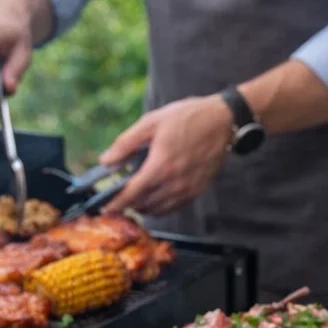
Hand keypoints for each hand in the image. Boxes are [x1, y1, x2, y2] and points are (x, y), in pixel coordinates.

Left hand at [102, 95, 233, 216]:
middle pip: (144, 204)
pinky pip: (174, 208)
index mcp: (160, 166)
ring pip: (159, 210)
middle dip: (128, 204)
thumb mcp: (151, 122)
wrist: (223, 121)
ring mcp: (188, 189)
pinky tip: (155, 197)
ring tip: (135, 198)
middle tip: (119, 198)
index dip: (116, 203)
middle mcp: (174, 183)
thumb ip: (126, 143)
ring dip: (144, 207)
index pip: (132, 193)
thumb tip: (106, 161)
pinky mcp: (198, 190)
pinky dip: (160, 207)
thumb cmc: (187, 117)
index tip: (105, 208)